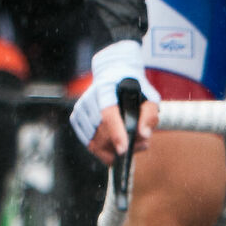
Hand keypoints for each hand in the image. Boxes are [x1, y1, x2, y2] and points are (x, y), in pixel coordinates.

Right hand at [72, 42, 159, 161]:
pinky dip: (103, 149)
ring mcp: (80, 108)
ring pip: (94, 142)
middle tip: (141, 145)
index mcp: (107, 89)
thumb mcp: (149, 97)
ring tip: (131, 142)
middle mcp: (89, 98)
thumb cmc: (133, 89)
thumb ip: (150, 115)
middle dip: (121, 145)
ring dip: (113, 150)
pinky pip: (88, 143)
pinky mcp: (76, 117)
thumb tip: (143, 134)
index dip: (116, 133)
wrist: (114, 75)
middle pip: (101, 132)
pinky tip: (116, 142)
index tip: (123, 150)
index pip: (108, 114)